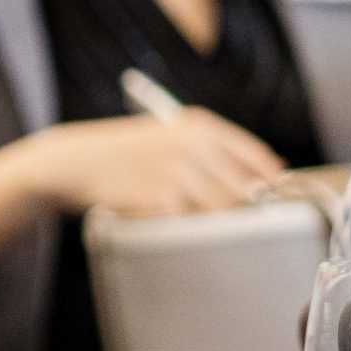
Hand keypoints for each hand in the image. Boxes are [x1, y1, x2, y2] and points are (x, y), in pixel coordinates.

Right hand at [17, 110, 286, 218]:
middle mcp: (193, 145)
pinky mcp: (162, 198)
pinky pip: (193, 222)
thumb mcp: (170, 137)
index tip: (274, 195)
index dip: (270, 179)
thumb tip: (270, 174)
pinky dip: (187, 225)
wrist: (77, 162)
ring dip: (219, 220)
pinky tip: (170, 217)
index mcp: (199, 126)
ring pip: (223, 209)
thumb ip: (215, 152)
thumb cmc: (127, 153)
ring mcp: (178, 172)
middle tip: (234, 216)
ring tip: (197, 217)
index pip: (254, 155)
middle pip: (246, 187)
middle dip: (246, 206)